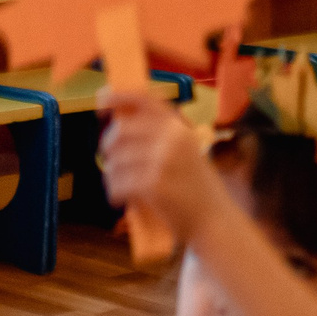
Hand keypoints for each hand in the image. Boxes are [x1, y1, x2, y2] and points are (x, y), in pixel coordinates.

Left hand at [97, 91, 223, 243]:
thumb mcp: (186, 150)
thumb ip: (160, 135)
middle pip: (121, 130)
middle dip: (108, 146)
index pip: (145, 100)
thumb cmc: (196, 187)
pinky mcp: (154, 184)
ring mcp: (163, 160)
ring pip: (116, 160)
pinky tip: (119, 199)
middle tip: (110, 161)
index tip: (102, 99)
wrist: (214, 220)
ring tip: (119, 186)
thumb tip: (119, 123)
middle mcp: (172, 138)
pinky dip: (114, 192)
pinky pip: (118, 183)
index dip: (120, 95)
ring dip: (111, 175)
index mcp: (179, 127)